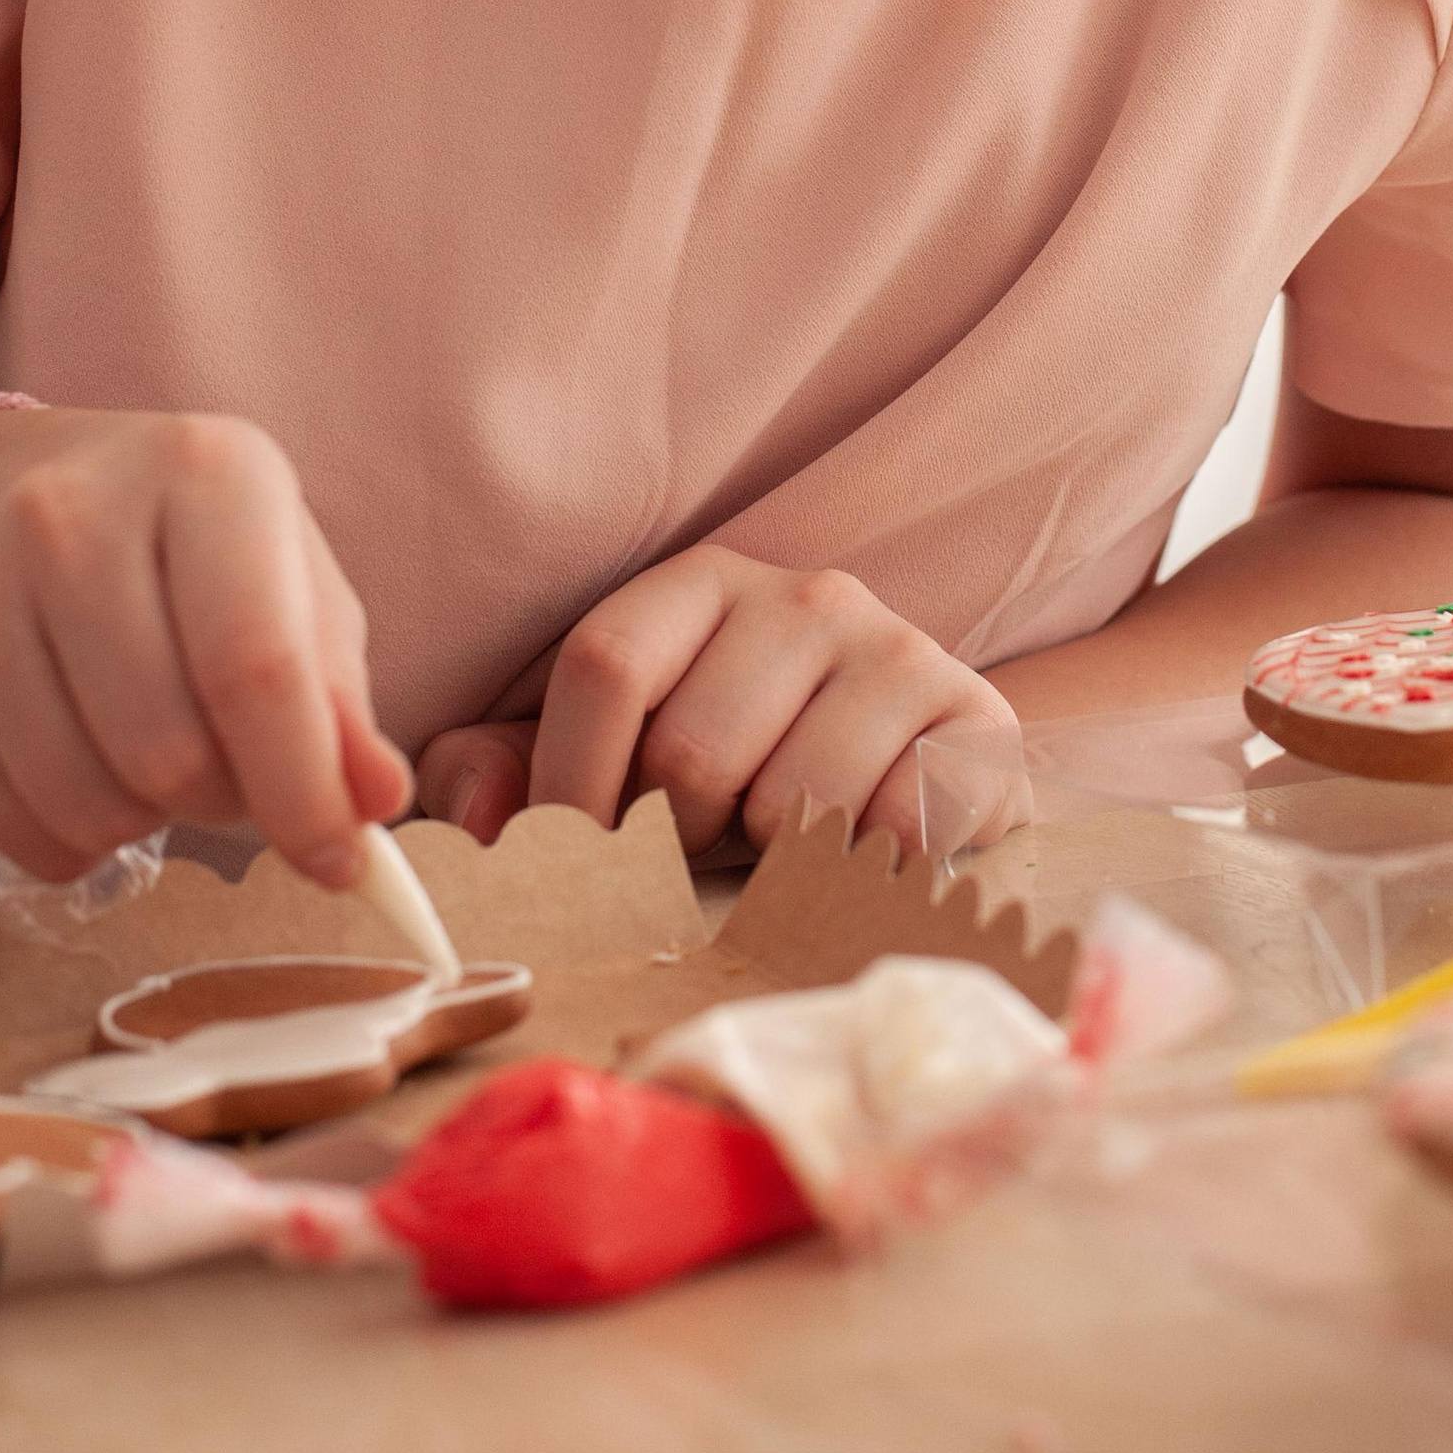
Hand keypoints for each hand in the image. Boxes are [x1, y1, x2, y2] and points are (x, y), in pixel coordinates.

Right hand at [0, 406, 410, 887]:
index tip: (340, 862)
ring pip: (90, 804)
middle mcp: (73, 514)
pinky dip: (74, 843)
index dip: (304, 790)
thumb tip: (376, 799)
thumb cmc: (187, 555)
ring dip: (149, 824)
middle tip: (235, 769)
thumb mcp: (291, 585)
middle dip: (228, 800)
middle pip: (170, 752)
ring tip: (159, 757)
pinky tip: (90, 774)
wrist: (0, 498)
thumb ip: (340, 697)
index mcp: (204, 472)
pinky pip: (17, 831)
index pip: (255, 665)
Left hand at [412, 545, 1024, 856]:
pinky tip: (857, 845)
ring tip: (780, 835)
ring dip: (770, 855)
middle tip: (703, 841)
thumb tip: (474, 823)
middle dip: (676, 834)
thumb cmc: (735, 754)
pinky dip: (861, 869)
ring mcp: (902, 653)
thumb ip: (501, 770)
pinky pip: (893, 831)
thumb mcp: (605, 751)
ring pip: (790, 802)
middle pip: (691, 751)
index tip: (581, 848)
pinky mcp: (978, 726)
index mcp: (701, 583)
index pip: (604, 665)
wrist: (912, 758)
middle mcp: (809, 596)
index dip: (571, 783)